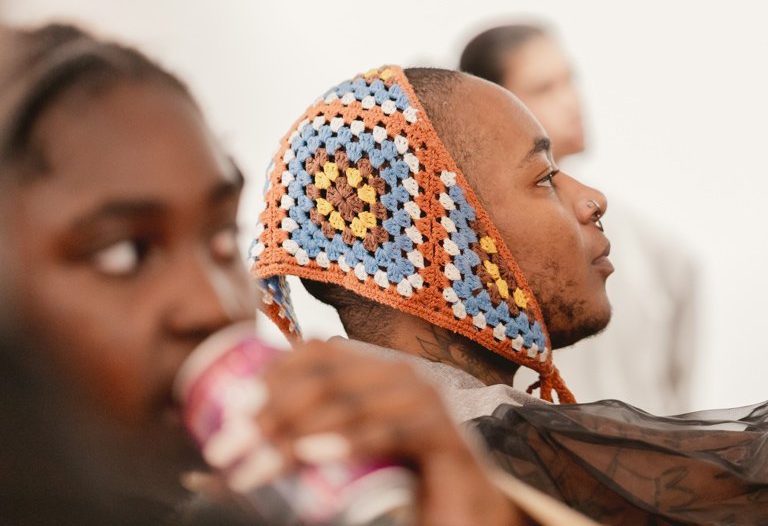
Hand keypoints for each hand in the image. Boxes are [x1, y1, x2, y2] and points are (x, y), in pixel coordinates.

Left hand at [203, 339, 528, 525]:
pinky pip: (393, 429)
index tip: (229, 413)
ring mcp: (427, 403)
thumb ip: (284, 468)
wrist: (467, 521)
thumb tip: (204, 477)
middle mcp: (402, 378)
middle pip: (326, 378)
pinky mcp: (446, 437)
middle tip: (227, 451)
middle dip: (269, 413)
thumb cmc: (397, 496)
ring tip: (255, 466)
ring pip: (351, 403)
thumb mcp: (333, 475)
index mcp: (375, 376)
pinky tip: (316, 455)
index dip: (270, 375)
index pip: (317, 355)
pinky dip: (351, 440)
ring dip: (294, 434)